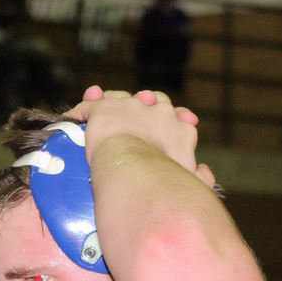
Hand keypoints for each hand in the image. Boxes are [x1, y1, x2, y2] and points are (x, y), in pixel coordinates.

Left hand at [70, 86, 216, 190]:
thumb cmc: (165, 181)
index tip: (175, 121)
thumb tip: (205, 171)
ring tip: (103, 101)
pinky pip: (91, 105)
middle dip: (144, 102)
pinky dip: (83, 109)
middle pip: (151, 99)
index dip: (174, 117)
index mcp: (179, 127)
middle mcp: (158, 111)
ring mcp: (131, 107)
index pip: (177, 115)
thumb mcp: (191, 182)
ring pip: (121, 98)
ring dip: (114, 101)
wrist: (139, 172)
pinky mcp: (104, 111)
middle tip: (138, 108)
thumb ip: (202, 177)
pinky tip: (77, 116)